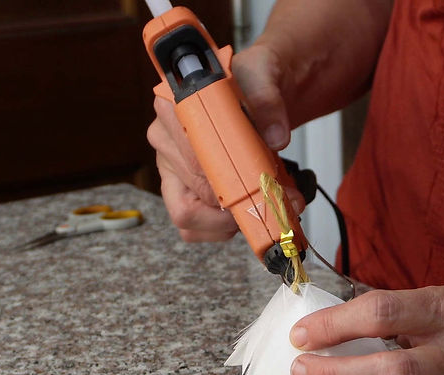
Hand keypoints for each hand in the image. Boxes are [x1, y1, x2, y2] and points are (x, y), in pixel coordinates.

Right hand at [146, 44, 301, 241]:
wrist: (259, 91)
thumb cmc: (251, 84)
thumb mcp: (264, 78)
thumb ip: (268, 102)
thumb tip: (276, 136)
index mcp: (173, 108)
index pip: (189, 158)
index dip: (223, 181)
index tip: (253, 186)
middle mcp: (166, 140)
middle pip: (192, 194)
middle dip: (238, 206)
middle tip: (277, 199)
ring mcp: (173, 168)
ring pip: (188, 218)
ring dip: (230, 222)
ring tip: (264, 205)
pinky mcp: (185, 189)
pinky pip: (195, 227)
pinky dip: (225, 228)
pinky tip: (248, 210)